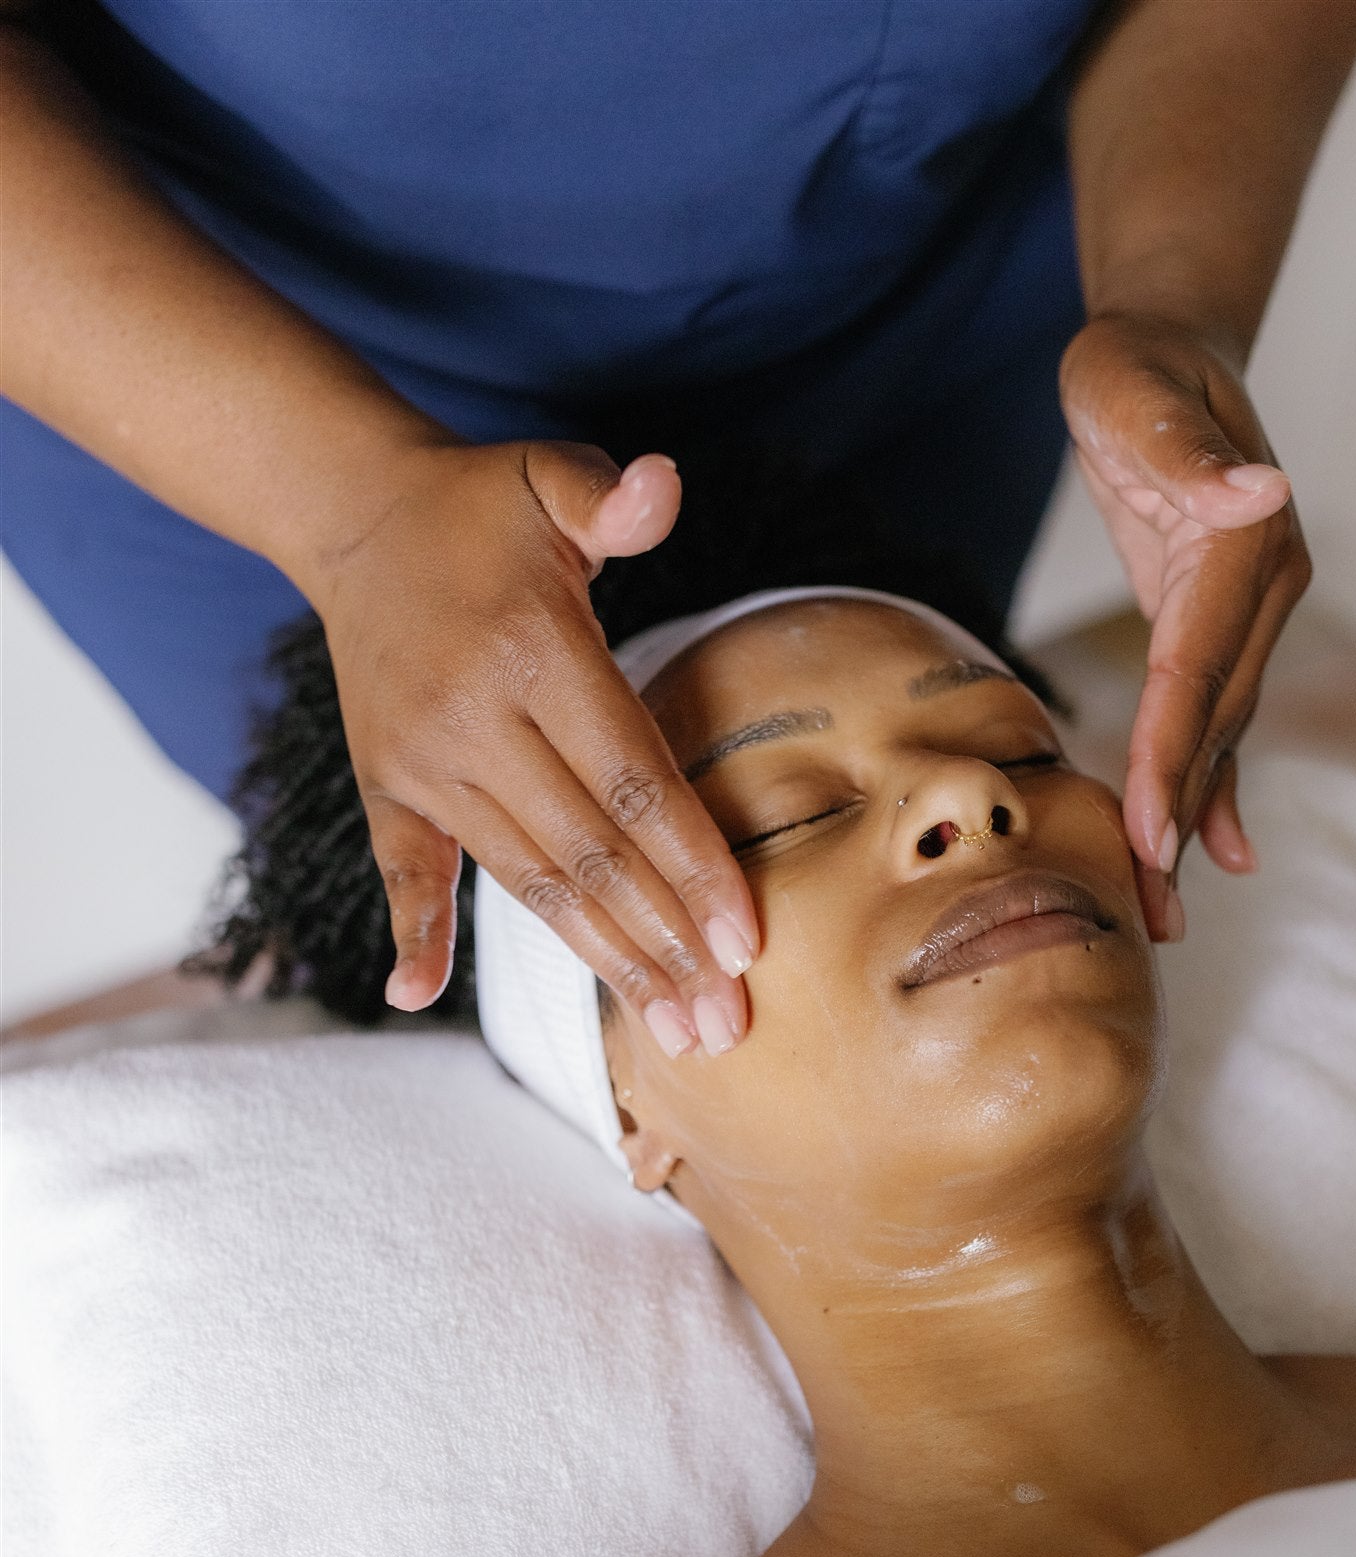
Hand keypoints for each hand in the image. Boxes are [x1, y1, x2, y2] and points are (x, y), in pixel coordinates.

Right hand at [305, 441, 757, 1055]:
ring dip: (603, 960)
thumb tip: (661, 486)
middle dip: (666, 944)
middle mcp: (473, 722)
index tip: (748, 942)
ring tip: (669, 1026)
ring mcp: (422, 763)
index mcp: (531, 653)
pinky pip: (405, 871)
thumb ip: (610, 495)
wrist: (353, 515)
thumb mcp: (549, 477)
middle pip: (589, 854)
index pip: (631, 782)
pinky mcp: (386, 786)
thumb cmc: (483, 506)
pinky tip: (415, 994)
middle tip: (728, 1023)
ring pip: (528, 881)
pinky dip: (413, 932)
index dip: (692, 865)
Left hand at [1059, 314, 1310, 939]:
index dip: (1174, 757)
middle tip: (1148, 905)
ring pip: (1219, 732)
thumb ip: (1190, 453)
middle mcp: (1263, 587)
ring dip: (1192, 819)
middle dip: (1177, 817)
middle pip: (1213, 721)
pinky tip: (1210, 850)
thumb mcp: (1133, 390)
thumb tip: (1258, 495)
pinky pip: (1215, 716)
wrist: (1165, 347)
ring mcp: (1250, 610)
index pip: (1198, 672)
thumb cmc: (1135, 367)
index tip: (1153, 834)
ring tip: (1164, 908)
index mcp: (1243, 545)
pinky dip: (1210, 784)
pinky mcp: (1217, 622)